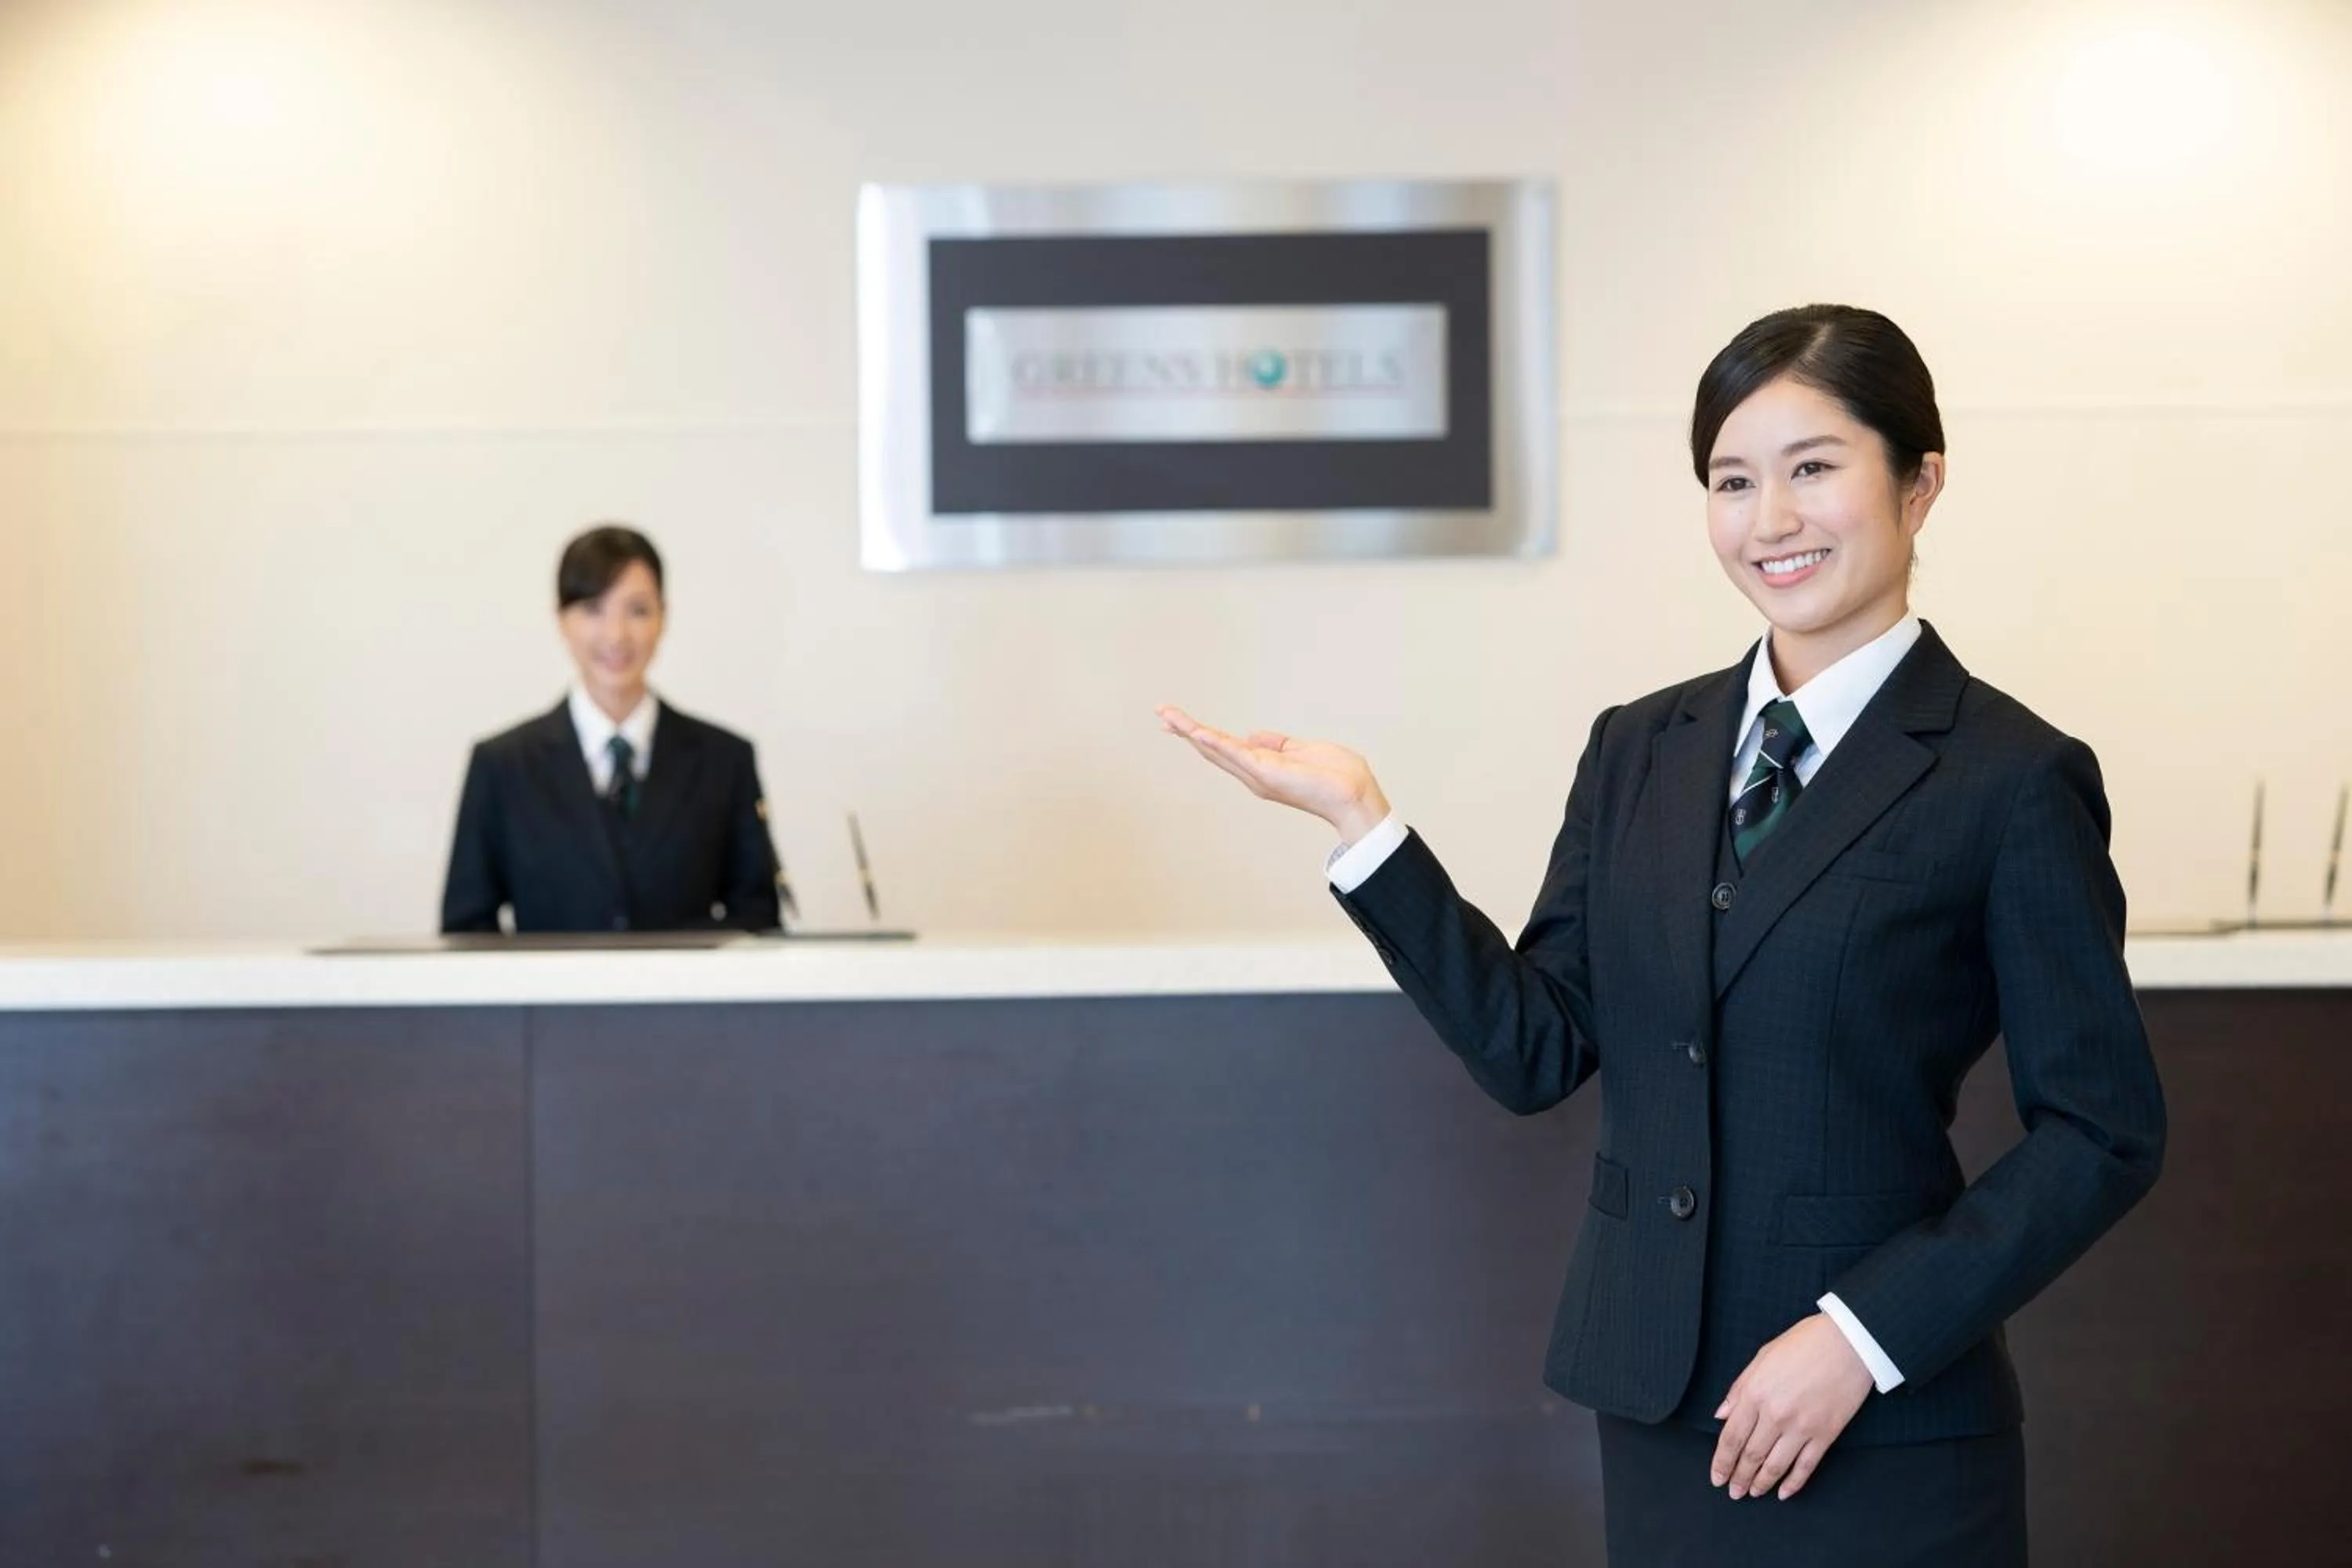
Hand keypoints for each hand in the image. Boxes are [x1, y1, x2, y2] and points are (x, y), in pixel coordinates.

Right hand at [1155, 706, 1391, 843]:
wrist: (1354, 795)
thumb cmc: (1336, 777)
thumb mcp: (1302, 751)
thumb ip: (1276, 743)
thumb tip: (1253, 734)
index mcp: (1261, 767)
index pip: (1224, 747)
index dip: (1199, 734)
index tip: (1177, 722)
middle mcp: (1254, 774)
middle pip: (1211, 748)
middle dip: (1184, 730)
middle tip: (1160, 713)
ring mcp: (1258, 774)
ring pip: (1217, 749)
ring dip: (1190, 731)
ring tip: (1167, 716)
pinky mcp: (1267, 772)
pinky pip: (1236, 754)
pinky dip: (1216, 742)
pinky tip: (1197, 731)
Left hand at [1709, 1313, 1874, 1500]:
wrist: (1848, 1342)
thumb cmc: (1804, 1343)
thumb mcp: (1762, 1357)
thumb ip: (1739, 1389)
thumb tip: (1721, 1415)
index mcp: (1755, 1393)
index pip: (1731, 1437)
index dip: (1722, 1461)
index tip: (1717, 1476)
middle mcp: (1775, 1414)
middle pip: (1751, 1455)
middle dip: (1739, 1477)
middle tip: (1733, 1491)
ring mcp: (1802, 1427)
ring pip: (1775, 1466)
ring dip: (1761, 1483)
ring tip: (1753, 1493)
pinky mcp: (1826, 1434)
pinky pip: (1806, 1466)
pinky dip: (1793, 1483)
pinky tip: (1783, 1493)